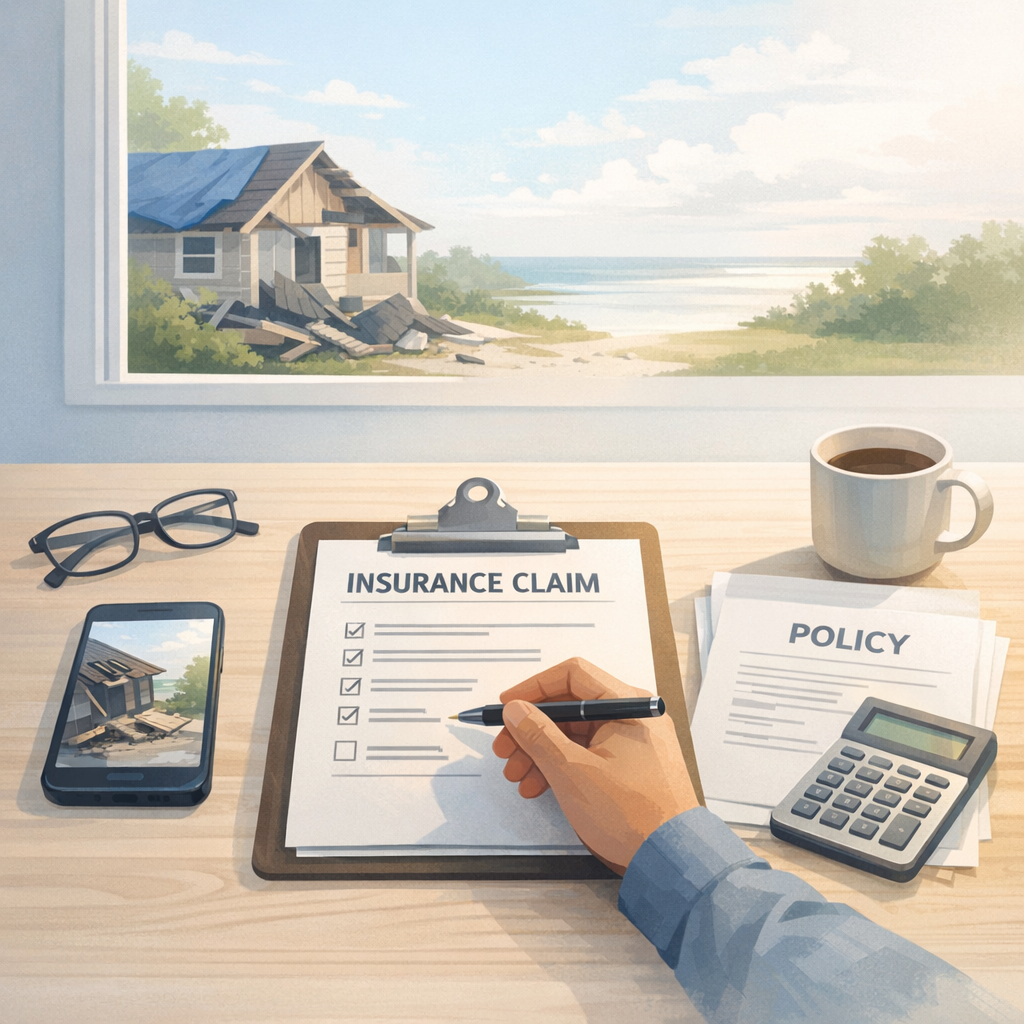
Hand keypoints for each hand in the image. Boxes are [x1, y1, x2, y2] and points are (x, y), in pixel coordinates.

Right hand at [492, 657, 698, 874]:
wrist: (671, 861)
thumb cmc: (632, 814)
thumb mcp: (572, 771)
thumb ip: (538, 735)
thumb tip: (515, 709)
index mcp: (628, 705)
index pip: (573, 676)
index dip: (534, 688)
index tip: (507, 706)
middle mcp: (633, 717)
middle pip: (571, 707)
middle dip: (532, 728)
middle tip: (504, 748)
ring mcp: (633, 742)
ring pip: (575, 734)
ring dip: (540, 751)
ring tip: (516, 775)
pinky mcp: (630, 767)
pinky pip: (588, 754)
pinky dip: (561, 766)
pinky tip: (538, 786)